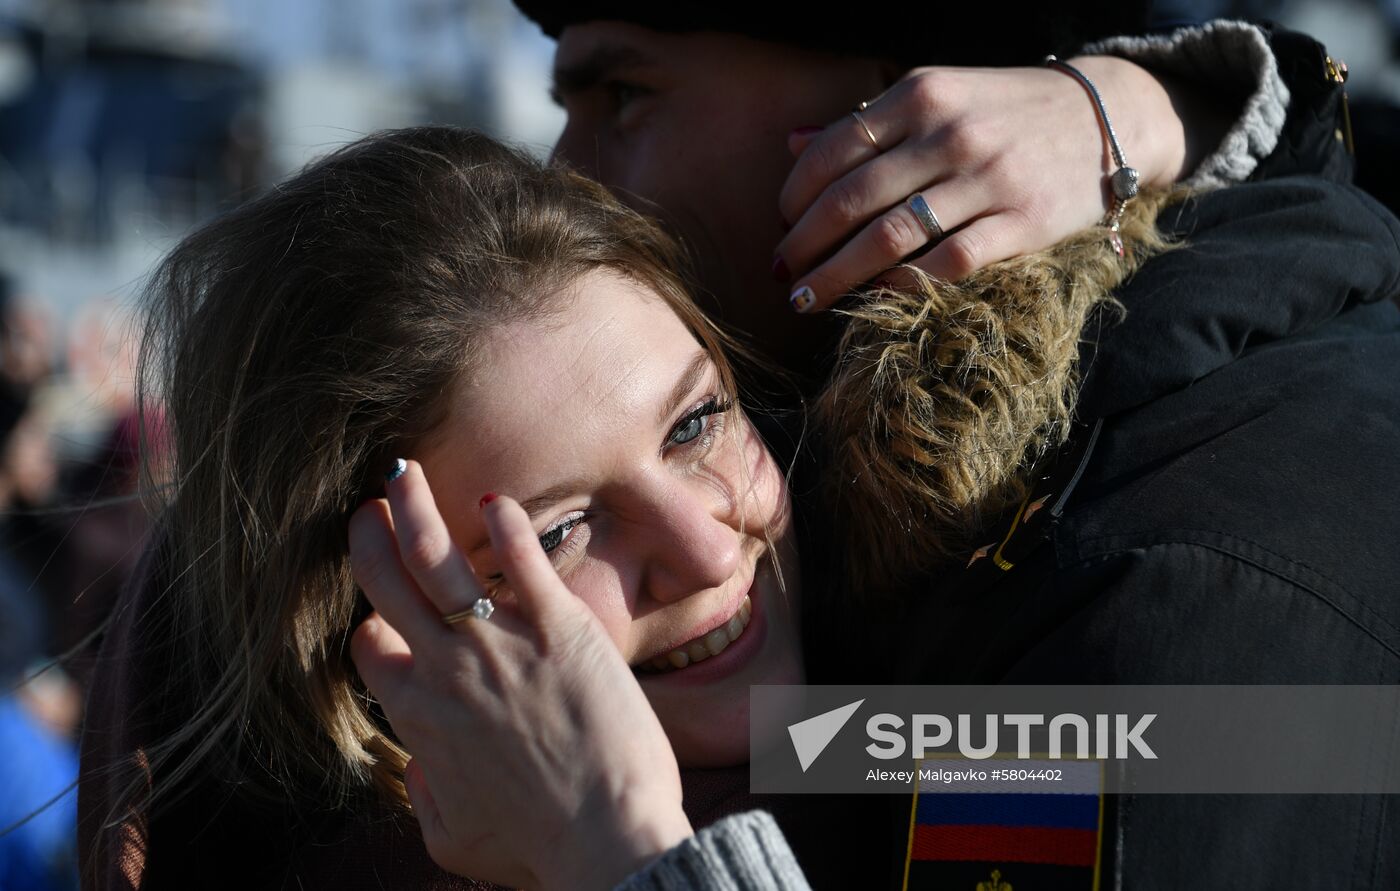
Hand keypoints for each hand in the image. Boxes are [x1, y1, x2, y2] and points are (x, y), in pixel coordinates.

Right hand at [348, 461, 692, 889]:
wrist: (608, 840)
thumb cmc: (538, 849)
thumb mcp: (453, 839)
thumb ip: (425, 796)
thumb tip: (421, 764)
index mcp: (416, 716)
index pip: (371, 646)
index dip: (372, 624)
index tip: (383, 613)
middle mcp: (446, 668)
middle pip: (387, 583)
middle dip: (370, 538)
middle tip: (367, 509)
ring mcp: (501, 641)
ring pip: (436, 558)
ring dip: (412, 509)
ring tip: (402, 473)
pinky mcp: (561, 627)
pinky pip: (523, 562)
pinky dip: (505, 527)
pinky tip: (493, 503)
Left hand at [775, 57, 1189, 310]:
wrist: (1108, 116)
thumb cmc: (1005, 111)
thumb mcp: (937, 95)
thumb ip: (866, 123)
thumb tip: (789, 143)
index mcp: (920, 94)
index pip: (832, 150)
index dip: (793, 197)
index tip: (779, 226)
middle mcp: (949, 132)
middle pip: (849, 200)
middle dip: (803, 244)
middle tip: (781, 276)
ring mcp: (987, 178)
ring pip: (889, 236)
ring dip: (836, 275)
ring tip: (806, 300)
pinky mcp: (1023, 222)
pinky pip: (947, 262)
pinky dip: (903, 284)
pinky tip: (874, 297)